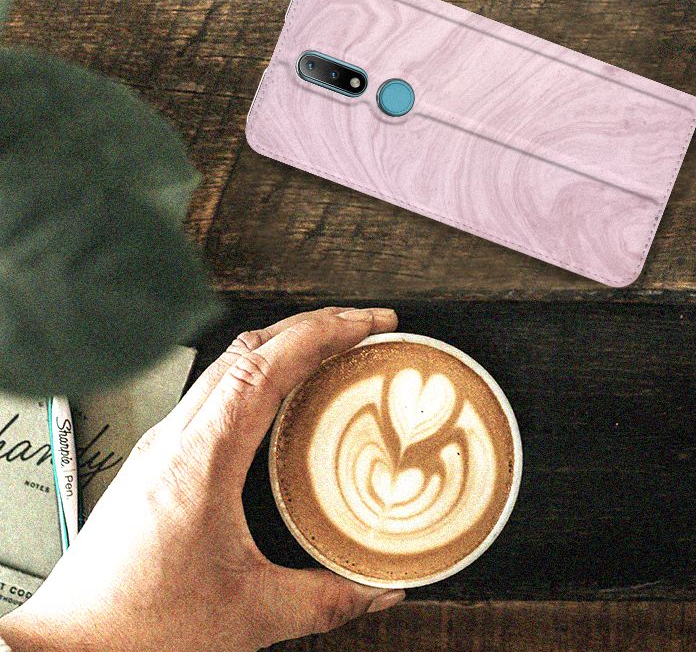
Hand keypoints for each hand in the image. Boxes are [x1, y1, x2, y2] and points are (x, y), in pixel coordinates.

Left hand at [0, 307, 403, 651]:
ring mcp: (161, 443)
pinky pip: (214, 391)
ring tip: (329, 350)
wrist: (70, 648)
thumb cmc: (137, 628)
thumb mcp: (250, 614)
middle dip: (312, 325)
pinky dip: (257, 374)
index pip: (267, 365)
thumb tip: (379, 589)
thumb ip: (326, 600)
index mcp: (201, 458)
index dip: (323, 333)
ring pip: (227, 363)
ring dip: (283, 345)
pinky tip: (280, 398)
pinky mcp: (155, 460)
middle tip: (361, 326)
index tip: (366, 323)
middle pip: (249, 347)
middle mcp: (176, 438)